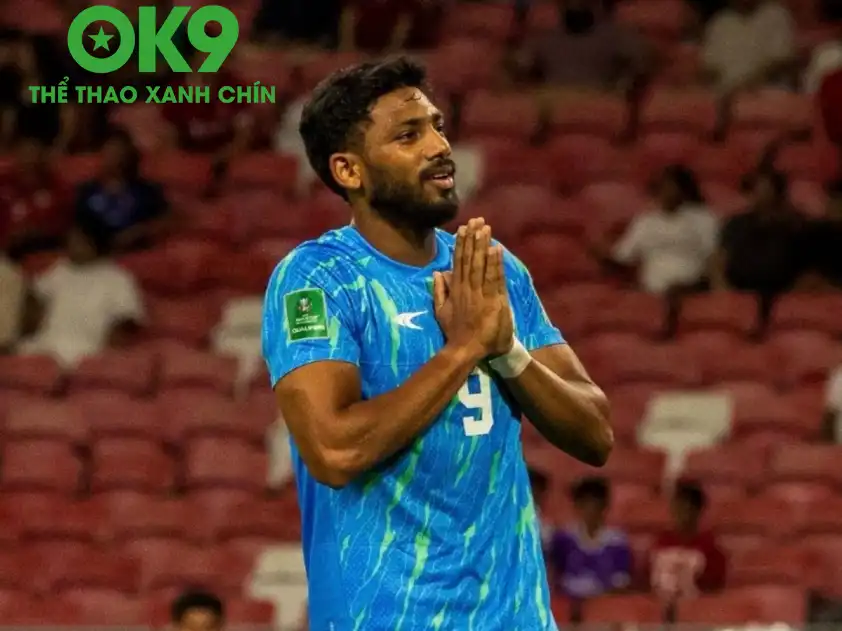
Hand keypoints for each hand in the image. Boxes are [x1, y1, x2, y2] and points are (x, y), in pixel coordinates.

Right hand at [433, 218, 512, 356]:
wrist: (467, 350)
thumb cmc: (457, 332)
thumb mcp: (441, 311)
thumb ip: (439, 292)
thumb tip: (437, 273)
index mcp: (456, 290)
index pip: (459, 262)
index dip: (462, 244)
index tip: (464, 228)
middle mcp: (467, 288)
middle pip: (470, 259)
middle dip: (473, 239)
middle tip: (477, 220)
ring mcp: (479, 294)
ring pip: (481, 265)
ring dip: (483, 246)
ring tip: (485, 228)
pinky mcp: (492, 301)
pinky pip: (493, 278)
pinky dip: (494, 263)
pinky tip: (496, 249)